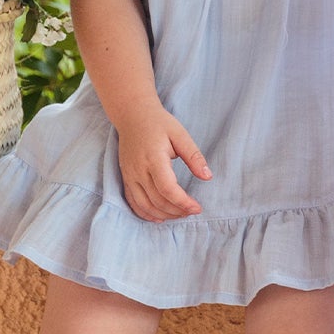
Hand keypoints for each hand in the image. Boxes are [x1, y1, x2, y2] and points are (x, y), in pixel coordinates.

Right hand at [113, 103, 211, 221]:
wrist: (132, 115)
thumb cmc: (159, 123)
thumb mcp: (180, 135)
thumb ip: (194, 156)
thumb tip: (208, 177)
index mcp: (154, 158)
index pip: (167, 189)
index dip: (183, 202)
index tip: (198, 208)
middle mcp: (138, 170)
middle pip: (157, 201)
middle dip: (177, 211)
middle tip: (192, 211)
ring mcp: (129, 176)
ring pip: (145, 205)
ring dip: (164, 214)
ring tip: (180, 214)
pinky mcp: (126, 178)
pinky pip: (133, 202)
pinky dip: (146, 213)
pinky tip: (160, 217)